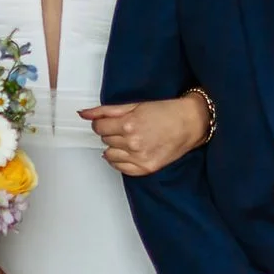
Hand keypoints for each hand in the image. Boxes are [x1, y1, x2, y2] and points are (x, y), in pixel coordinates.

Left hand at [81, 95, 210, 176]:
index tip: (109, 121)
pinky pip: (121, 168)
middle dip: (111, 132)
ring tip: (129, 139)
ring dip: (115, 147)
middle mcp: (132, 143)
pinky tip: (128, 152)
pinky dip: (120, 161)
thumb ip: (106, 111)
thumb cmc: (166, 112)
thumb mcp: (135, 105)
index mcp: (128, 124)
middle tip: (126, 127)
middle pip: (105, 140)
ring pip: (109, 155)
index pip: (99, 127)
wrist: (190, 123)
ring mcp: (139, 158)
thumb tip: (83, 114)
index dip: (102, 123)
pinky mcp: (146, 168)